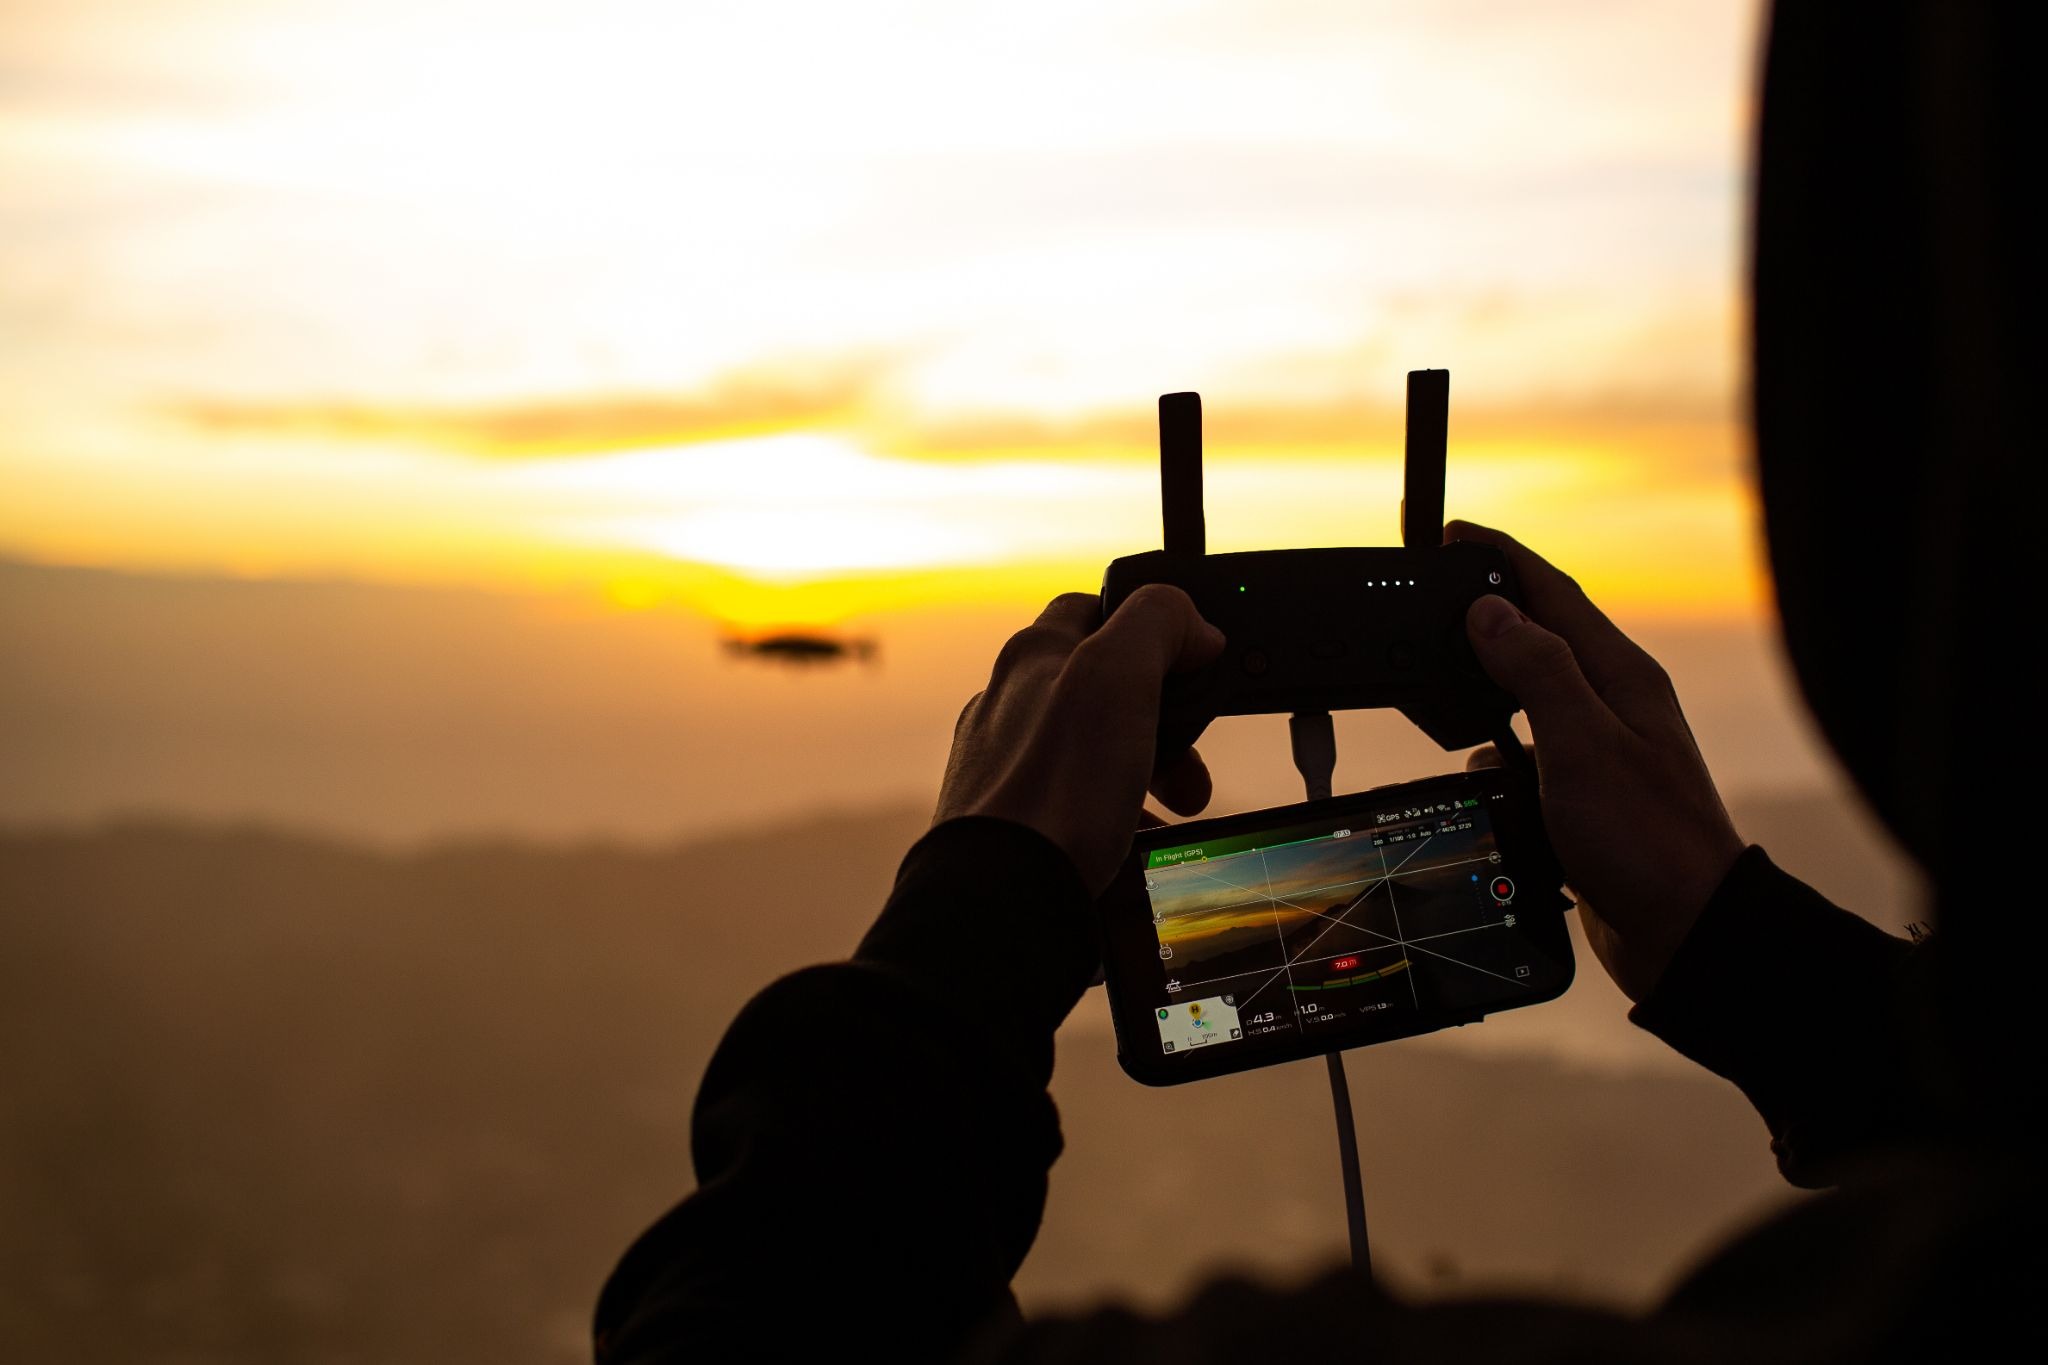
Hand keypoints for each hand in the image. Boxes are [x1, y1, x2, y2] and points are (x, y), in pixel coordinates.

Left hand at [935, 588, 1225, 895]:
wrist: (1003, 896)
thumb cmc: (1056, 786)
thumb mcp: (1119, 675)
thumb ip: (1158, 624)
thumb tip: (1194, 626)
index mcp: (1032, 657)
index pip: (1092, 608)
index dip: (1148, 624)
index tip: (1190, 658)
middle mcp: (1010, 705)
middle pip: (1103, 690)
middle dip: (1164, 720)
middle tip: (1193, 758)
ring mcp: (1006, 765)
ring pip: (1095, 751)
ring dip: (1148, 770)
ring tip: (1179, 806)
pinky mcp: (1011, 820)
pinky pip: (1077, 805)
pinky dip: (1117, 816)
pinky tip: (1137, 842)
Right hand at [1450, 521, 1744, 1002]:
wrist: (1686, 932)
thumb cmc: (1649, 840)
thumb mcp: (1583, 743)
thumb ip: (1537, 671)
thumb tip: (1491, 613)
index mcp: (1620, 677)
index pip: (1553, 594)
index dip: (1502, 559)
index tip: (1454, 535)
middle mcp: (1612, 706)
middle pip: (1540, 637)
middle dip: (1488, 612)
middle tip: (1435, 595)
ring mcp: (1600, 751)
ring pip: (1528, 696)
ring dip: (1486, 683)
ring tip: (1442, 673)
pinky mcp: (1583, 797)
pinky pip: (1528, 751)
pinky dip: (1494, 746)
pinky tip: (1476, 763)